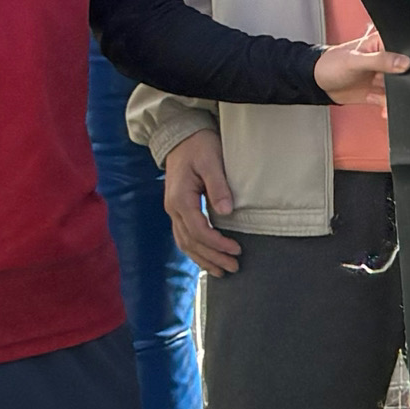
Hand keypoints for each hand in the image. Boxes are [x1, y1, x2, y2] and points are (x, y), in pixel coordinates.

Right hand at [160, 127, 243, 276]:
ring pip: (184, 243)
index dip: (218, 244)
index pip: (199, 230)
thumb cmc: (199, 146)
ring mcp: (173, 211)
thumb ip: (219, 187)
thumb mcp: (211, 161)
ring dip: (203, 259)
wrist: (181, 137)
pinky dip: (195, 250)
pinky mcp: (177, 210)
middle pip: (191, 242)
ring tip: (221, 271)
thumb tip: (227, 212)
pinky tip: (207, 258)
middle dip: (212, 257)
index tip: (236, 250)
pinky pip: (183, 236)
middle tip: (234, 268)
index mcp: (180, 199)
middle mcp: (173, 209)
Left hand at [314, 33, 409, 104]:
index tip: (405, 72)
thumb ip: (380, 60)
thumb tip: (405, 62)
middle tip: (392, 88)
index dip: (409, 61)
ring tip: (381, 98)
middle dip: (402, 84)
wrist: (317, 84)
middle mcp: (385, 59)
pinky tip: (379, 104)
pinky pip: (391, 100)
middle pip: (405, 72)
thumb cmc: (330, 64)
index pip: (404, 50)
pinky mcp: (379, 91)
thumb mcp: (356, 60)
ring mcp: (383, 76)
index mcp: (382, 44)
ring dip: (394, 97)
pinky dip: (388, 105)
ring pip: (400, 88)